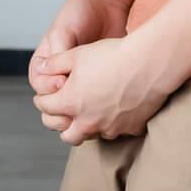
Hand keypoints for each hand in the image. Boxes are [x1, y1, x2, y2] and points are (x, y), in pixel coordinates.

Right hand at [30, 0, 135, 96]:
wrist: (104, 4)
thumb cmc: (79, 13)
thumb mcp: (62, 32)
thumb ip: (57, 56)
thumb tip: (57, 83)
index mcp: (44, 61)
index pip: (39, 85)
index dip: (48, 88)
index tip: (62, 82)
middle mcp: (58, 72)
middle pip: (52, 100)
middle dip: (61, 106)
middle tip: (74, 102)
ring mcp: (76, 78)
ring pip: (71, 104)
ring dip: (78, 109)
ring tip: (89, 104)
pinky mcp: (95, 82)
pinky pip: (91, 99)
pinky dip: (94, 103)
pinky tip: (102, 98)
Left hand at [33, 36, 168, 145]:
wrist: (149, 63)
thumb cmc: (111, 55)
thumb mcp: (76, 54)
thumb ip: (54, 65)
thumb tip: (42, 70)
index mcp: (71, 103)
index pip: (46, 108)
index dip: (42, 99)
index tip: (45, 95)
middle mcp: (88, 122)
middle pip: (66, 135)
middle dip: (61, 123)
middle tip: (64, 110)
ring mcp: (110, 129)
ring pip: (91, 136)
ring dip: (86, 126)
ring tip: (89, 109)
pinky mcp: (130, 129)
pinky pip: (115, 131)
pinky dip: (111, 124)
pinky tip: (114, 108)